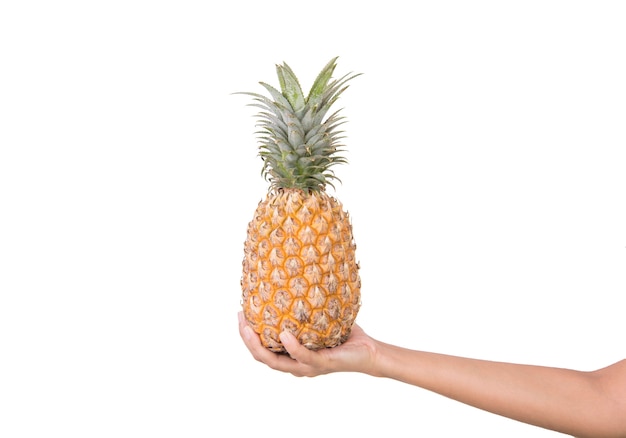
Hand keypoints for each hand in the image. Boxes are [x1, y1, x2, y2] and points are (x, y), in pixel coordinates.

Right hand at [238, 311, 376, 376]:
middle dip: (247, 339)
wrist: (369, 352)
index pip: (263, 350)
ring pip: (276, 362)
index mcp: (293, 356)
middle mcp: (296, 365)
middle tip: (240, 319)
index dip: (247, 335)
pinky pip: (303, 356)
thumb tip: (296, 277)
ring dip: (260, 346)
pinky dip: (292, 347)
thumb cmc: (345, 336)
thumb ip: (307, 307)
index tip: (240, 314)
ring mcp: (308, 366)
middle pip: (262, 357)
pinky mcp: (322, 364)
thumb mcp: (321, 320)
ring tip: (250, 328)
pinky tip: (284, 335)